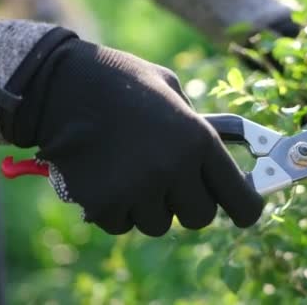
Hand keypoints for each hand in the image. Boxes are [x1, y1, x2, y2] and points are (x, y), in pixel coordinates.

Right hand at [0, 28, 263, 235]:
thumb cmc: (123, 82)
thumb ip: (200, 128)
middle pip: (200, 217)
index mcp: (199, 140)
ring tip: (130, 169)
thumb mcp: (173, 91)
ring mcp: (137, 189)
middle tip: (171, 179)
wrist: (61, 84)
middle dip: (189, 202)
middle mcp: (173, 169)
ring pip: (159, 224)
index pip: (241, 201)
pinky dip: (117, 208)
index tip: (243, 209)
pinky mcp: (102, 203)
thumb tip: (220, 162)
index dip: (245, 208)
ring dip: (150, 205)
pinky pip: (122, 224)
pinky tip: (106, 175)